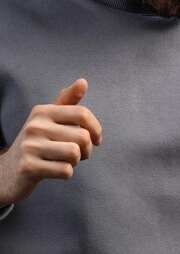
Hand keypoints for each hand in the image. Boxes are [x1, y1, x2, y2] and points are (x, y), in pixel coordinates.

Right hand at [0, 78, 101, 206]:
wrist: (8, 171)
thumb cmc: (37, 143)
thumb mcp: (49, 119)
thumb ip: (67, 101)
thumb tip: (83, 81)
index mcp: (42, 111)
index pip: (82, 113)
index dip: (96, 128)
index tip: (96, 139)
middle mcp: (35, 126)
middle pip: (82, 136)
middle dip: (87, 149)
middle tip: (78, 154)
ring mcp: (30, 146)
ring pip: (75, 153)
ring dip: (76, 161)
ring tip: (65, 160)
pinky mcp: (29, 168)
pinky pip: (65, 170)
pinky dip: (66, 173)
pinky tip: (54, 170)